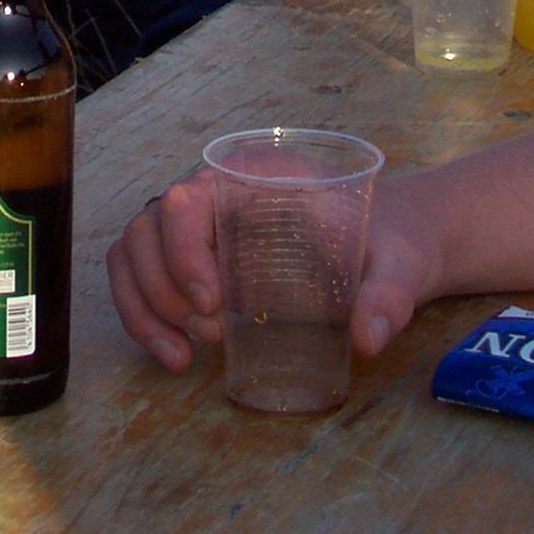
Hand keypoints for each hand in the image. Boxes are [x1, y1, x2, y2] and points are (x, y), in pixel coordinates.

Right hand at [107, 168, 440, 370]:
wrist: (389, 243)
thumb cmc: (387, 241)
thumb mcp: (400, 262)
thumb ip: (389, 294)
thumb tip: (368, 338)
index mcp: (256, 178)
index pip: (189, 198)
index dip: (182, 248)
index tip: (212, 304)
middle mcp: (215, 193)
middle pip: (148, 226)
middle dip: (163, 288)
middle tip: (211, 334)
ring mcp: (199, 226)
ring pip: (133, 249)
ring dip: (144, 306)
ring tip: (184, 355)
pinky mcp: (193, 257)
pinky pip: (139, 273)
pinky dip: (141, 315)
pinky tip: (173, 355)